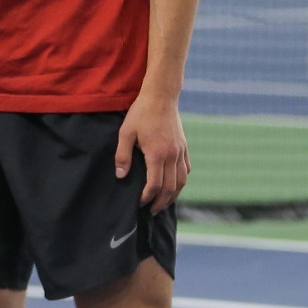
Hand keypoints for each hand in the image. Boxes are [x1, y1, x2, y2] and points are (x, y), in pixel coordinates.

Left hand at [115, 92, 189, 213]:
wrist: (161, 96)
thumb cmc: (141, 113)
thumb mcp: (126, 133)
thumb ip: (123, 156)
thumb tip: (120, 176)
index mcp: (157, 154)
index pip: (155, 184)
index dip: (147, 197)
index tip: (140, 203)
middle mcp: (172, 155)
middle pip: (171, 187)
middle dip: (161, 202)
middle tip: (152, 211)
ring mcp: (180, 151)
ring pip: (181, 181)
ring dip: (173, 195)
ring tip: (163, 203)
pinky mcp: (184, 146)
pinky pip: (186, 169)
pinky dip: (181, 181)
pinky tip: (175, 185)